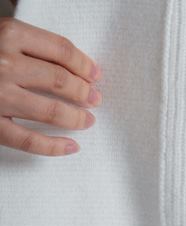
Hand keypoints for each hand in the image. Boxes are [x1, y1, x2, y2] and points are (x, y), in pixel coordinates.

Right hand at [0, 16, 100, 155]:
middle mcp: (5, 65)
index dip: (83, 64)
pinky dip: (54, 146)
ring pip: (50, 110)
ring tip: (87, 120)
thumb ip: (25, 42)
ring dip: (75, 117)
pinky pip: (30, 141)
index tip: (94, 73)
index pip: (59, 50)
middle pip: (59, 80)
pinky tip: (71, 146)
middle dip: (83, 91)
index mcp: (7, 35)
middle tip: (94, 98)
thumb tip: (67, 61)